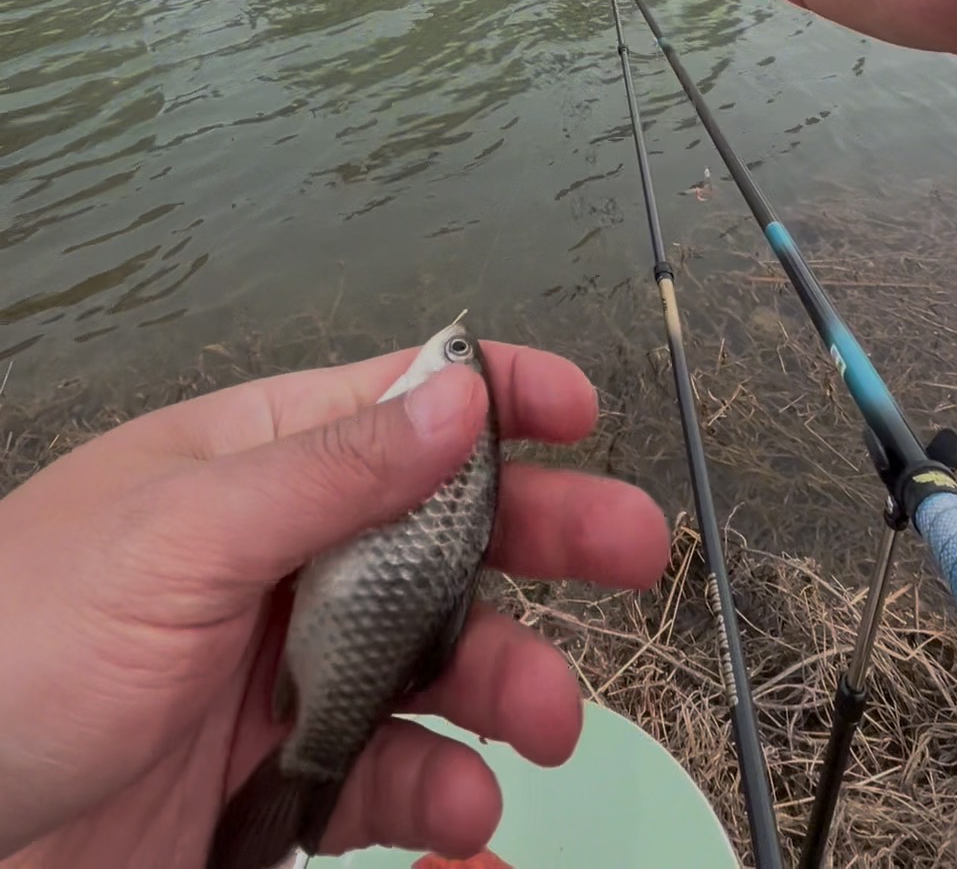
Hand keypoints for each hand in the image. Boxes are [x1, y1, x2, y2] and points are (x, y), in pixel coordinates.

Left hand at [0, 343, 668, 867]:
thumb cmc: (19, 642)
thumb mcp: (179, 537)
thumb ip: (328, 471)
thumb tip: (458, 390)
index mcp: (248, 466)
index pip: (391, 405)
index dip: (491, 395)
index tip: (584, 409)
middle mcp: (277, 560)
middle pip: (438, 532)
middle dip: (541, 536)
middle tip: (636, 551)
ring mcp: (276, 674)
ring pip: (430, 661)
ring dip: (503, 684)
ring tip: (546, 725)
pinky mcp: (268, 787)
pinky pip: (385, 782)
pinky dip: (442, 798)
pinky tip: (470, 825)